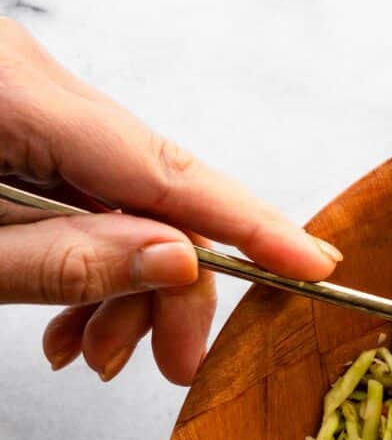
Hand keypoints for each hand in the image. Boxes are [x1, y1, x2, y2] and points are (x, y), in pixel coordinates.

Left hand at [0, 20, 340, 384]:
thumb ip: (68, 261)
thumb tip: (181, 262)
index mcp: (12, 96)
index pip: (164, 169)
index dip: (248, 225)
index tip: (314, 265)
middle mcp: (32, 77)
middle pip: (153, 185)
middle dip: (170, 284)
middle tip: (172, 362)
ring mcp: (29, 90)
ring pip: (125, 193)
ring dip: (127, 281)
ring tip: (93, 351)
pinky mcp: (24, 110)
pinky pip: (85, 184)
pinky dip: (88, 250)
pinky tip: (72, 314)